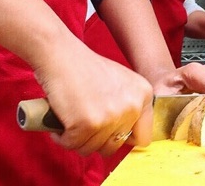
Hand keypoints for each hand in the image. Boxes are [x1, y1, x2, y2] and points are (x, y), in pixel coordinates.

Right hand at [33, 35, 153, 156]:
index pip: (143, 137)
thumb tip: (129, 137)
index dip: (123, 137)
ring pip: (92, 149)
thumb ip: (128, 107)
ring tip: (72, 116)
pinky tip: (61, 118)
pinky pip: (73, 145)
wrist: (62, 56)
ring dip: (77, 138)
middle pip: (114, 146)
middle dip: (96, 139)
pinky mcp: (87, 125)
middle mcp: (131, 106)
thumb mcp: (120, 83)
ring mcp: (110, 117)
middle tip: (84, 119)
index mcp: (143, 94)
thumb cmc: (85, 68)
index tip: (109, 132)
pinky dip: (62, 137)